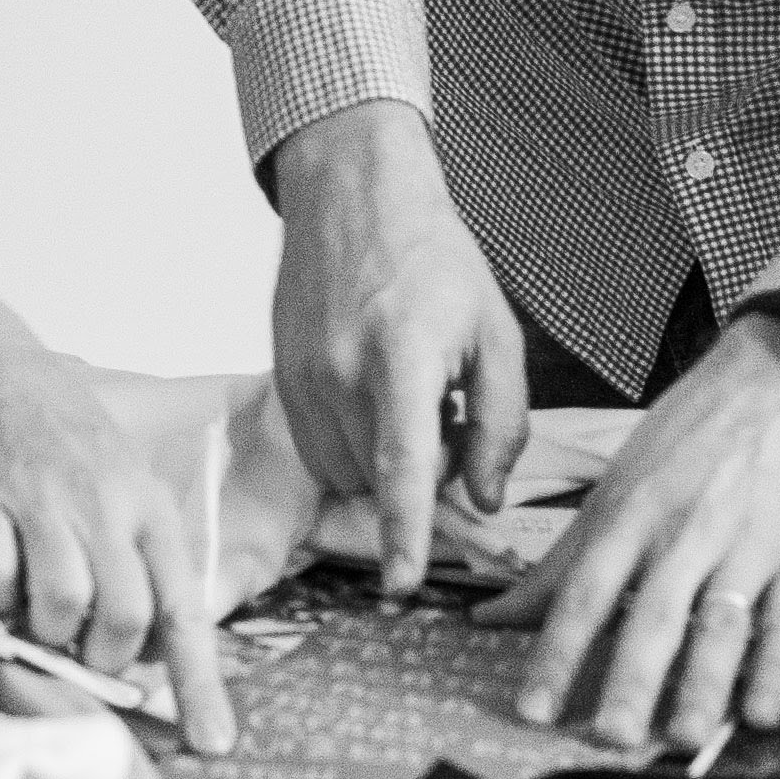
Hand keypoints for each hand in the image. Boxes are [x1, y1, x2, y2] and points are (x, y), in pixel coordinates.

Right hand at [0, 343, 236, 758]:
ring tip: (32, 614)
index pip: (184, 608)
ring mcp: (41, 500)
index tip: (215, 744)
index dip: (200, 683)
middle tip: (80, 652)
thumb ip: (138, 561)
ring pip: (62, 604)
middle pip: (125, 615)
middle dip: (104, 658)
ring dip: (46, 632)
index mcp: (147, 508)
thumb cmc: (64, 440)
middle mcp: (104, 505)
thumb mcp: (123, 487)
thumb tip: (150, 655)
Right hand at [271, 101, 528, 595]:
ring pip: (342, 472)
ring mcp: (301, 375)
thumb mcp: (496, 331)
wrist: (352, 193)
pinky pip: (315, 447)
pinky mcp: (279, 375)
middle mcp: (341, 371)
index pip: (403, 464)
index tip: (402, 585)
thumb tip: (484, 499)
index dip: (405, 532)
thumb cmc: (433, 257)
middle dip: (415, 472)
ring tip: (402, 391)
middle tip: (444, 410)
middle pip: (376, 478)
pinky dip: (347, 441)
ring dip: (377, 460)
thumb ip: (500, 422)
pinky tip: (369, 389)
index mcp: (402, 356)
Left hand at [477, 314, 779, 750]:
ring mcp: (746, 545)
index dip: (559, 651)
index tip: (535, 708)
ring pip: (721, 624)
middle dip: (631, 678)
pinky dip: (775, 669)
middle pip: (653, 614)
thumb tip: (493, 616)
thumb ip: (562, 560)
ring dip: (703, 684)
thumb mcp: (617, 485)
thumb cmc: (687, 436)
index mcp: (632, 513)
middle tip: (608, 739)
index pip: (586, 591)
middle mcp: (685, 531)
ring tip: (683, 739)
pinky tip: (759, 714)